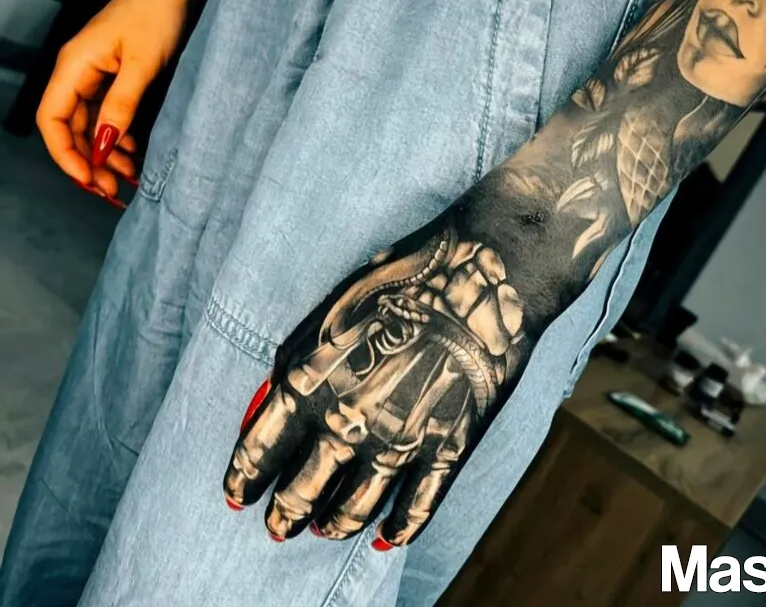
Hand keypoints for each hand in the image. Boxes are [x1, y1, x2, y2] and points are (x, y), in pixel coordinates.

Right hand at [36, 0, 191, 198]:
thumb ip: (121, 106)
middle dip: (90, 161)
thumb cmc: (158, 12)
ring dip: (107, 152)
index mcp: (75, 65)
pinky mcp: (119, 74)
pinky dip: (121, 135)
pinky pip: (111, 112)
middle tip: (112, 190)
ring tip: (129, 178)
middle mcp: (80, 70)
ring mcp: (99, 72)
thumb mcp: (144, 64)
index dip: (66, 154)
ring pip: (93, 123)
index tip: (89, 180)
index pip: (54, 120)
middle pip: (73, 127)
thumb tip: (104, 145)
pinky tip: (136, 154)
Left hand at [223, 218, 530, 546]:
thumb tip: (266, 408)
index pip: (260, 452)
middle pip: (301, 492)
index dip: (244, 480)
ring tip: (324, 531)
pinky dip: (398, 531)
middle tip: (278, 527)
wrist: (479, 275)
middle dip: (284, 515)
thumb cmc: (400, 282)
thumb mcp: (331, 314)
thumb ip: (294, 364)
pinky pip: (417, 510)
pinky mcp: (447, 450)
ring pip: (354, 511)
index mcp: (309, 384)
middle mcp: (347, 423)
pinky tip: (385, 538)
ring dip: (332, 527)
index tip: (237, 496)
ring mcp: (400, 443)